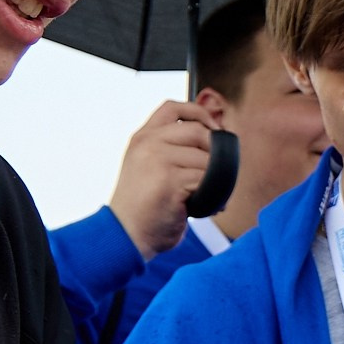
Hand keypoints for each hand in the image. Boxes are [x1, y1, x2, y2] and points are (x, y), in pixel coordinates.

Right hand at [109, 101, 215, 257]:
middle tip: (216, 175)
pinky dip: (215, 195)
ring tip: (210, 196)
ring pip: (207, 159)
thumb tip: (215, 136)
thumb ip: (172, 149)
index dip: (199, 113)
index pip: (173, 107)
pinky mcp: (169, 179)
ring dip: (217, 180)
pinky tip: (209, 206)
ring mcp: (157, 159)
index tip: (214, 130)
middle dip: (215, 154)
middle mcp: (148, 143)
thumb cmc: (144, 207)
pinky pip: (208, 179)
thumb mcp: (150, 167)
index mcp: (143, 137)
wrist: (126, 235)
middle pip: (198, 131)